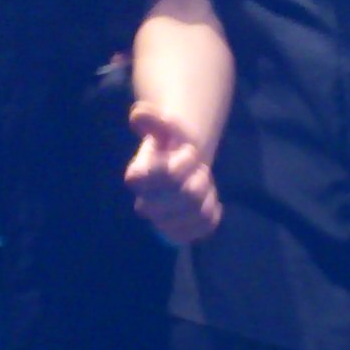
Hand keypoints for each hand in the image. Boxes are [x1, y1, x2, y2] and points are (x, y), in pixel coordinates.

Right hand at [124, 103, 223, 245]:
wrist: (179, 169)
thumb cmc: (170, 146)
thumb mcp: (165, 127)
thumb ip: (154, 119)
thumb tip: (138, 114)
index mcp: (138, 176)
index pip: (166, 174)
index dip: (184, 162)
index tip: (186, 152)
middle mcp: (144, 204)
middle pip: (188, 194)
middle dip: (200, 177)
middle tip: (199, 169)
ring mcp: (161, 222)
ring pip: (198, 212)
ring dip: (207, 193)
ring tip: (203, 183)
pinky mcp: (178, 234)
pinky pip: (204, 228)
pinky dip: (212, 211)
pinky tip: (207, 201)